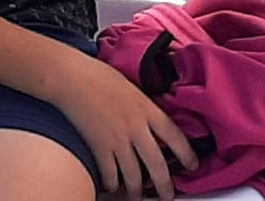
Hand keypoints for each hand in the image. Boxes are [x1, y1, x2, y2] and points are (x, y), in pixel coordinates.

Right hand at [54, 51, 197, 199]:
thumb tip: (150, 121)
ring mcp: (117, 140)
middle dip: (165, 186)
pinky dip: (113, 185)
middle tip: (168, 195)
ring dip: (137, 192)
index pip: (175, 136)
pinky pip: (110, 176)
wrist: (71, 77)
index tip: (192, 165)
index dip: (187, 154)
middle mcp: (136, 127)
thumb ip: (143, 106)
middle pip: (157, 164)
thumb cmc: (98, 75)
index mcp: (146, 108)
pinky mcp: (99, 148)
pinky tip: (114, 186)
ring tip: (138, 197)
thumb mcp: (131, 87)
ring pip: (134, 177)